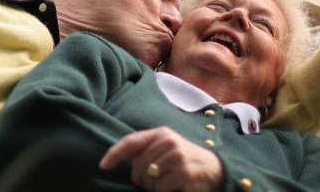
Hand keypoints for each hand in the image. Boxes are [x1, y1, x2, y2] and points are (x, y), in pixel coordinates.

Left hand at [99, 127, 222, 191]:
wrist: (216, 170)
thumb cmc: (185, 160)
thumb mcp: (165, 148)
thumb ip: (144, 150)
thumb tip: (115, 157)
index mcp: (160, 133)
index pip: (130, 142)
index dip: (114, 154)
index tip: (103, 166)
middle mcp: (168, 141)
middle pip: (137, 166)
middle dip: (141, 179)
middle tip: (155, 181)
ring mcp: (177, 156)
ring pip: (148, 179)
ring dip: (153, 187)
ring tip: (167, 182)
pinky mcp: (184, 173)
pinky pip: (160, 188)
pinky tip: (174, 188)